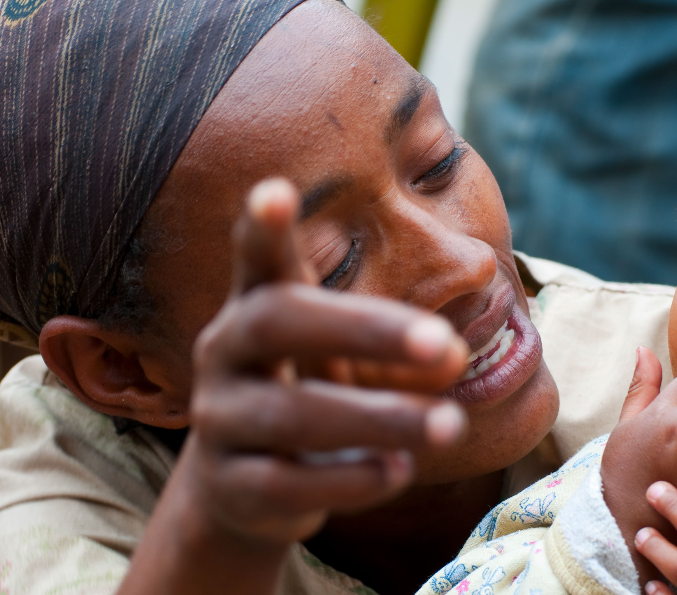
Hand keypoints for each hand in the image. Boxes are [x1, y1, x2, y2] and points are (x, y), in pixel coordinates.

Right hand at [119, 180, 469, 594]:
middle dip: (366, 331)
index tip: (276, 190)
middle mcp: (224, 351)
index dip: (261, 227)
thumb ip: (383, 338)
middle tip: (450, 345)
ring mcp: (219, 419)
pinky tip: (399, 471)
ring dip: (379, 420)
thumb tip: (456, 352)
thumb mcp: (330, 352)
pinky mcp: (230, 486)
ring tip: (450, 425)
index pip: (255, 258)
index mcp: (256, 304)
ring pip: (291, 415)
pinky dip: (348, 480)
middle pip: (279, 324)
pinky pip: (285, 484)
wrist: (242, 487)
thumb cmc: (305, 391)